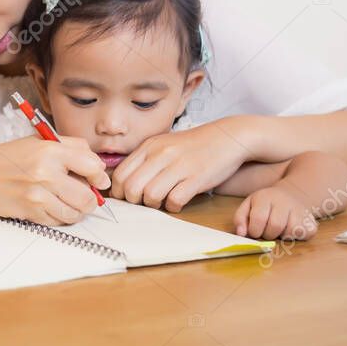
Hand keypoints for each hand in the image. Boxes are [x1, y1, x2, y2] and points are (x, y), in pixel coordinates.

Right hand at [0, 135, 109, 226]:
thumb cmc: (5, 158)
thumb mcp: (36, 142)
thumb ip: (68, 147)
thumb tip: (96, 164)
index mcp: (50, 150)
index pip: (91, 164)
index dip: (100, 175)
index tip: (99, 180)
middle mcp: (46, 172)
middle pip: (88, 195)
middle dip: (91, 199)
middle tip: (86, 196)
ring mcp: (38, 195)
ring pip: (76, 212)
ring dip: (77, 211)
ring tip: (69, 203)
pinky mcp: (31, 212)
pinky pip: (59, 221)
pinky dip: (61, 217)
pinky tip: (52, 207)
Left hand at [110, 119, 251, 211]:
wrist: (227, 138)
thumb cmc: (192, 146)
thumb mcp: (162, 145)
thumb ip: (143, 161)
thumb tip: (123, 184)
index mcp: (149, 146)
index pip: (120, 175)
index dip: (119, 192)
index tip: (127, 198)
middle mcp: (160, 154)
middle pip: (131, 188)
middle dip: (134, 202)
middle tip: (144, 202)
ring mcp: (178, 165)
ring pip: (150, 195)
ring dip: (153, 205)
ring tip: (162, 201)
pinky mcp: (196, 178)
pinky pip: (174, 200)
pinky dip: (173, 207)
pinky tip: (178, 201)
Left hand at [234, 185, 317, 239]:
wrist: (291, 195)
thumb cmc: (265, 205)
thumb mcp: (248, 206)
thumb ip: (240, 219)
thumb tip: (241, 234)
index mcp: (265, 197)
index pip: (258, 218)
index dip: (254, 230)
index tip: (255, 230)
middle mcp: (284, 201)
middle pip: (275, 227)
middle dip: (268, 234)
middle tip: (267, 230)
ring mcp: (299, 210)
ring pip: (290, 232)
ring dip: (282, 236)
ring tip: (279, 229)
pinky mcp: (311, 221)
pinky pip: (305, 234)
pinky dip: (297, 237)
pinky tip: (292, 229)